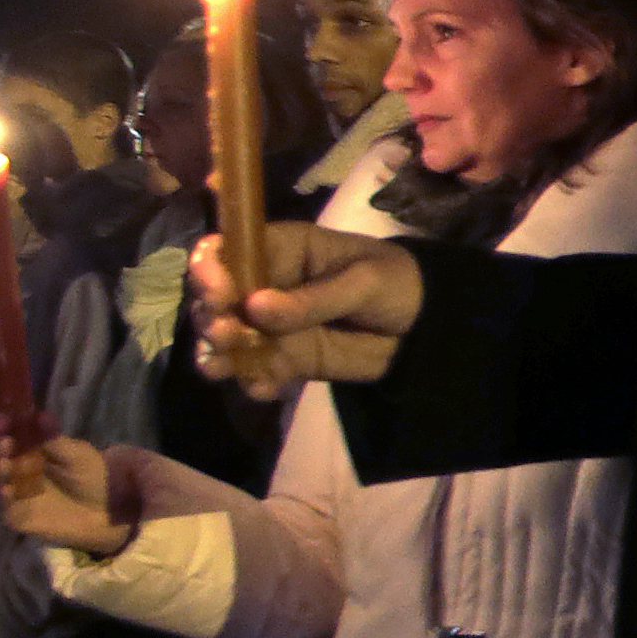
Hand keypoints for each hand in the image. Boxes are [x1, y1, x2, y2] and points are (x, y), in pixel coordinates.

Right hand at [0, 423, 133, 557]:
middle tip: (4, 445)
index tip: (0, 421)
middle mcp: (7, 465)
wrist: (103, 509)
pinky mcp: (10, 515)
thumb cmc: (87, 475)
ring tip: (3, 466)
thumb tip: (41, 417)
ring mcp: (6, 490)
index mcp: (20, 444)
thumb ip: (55, 439)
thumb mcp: (76, 455)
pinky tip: (5, 493)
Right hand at [194, 224, 424, 398]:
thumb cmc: (396, 283)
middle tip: (225, 333)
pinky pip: (256, 371)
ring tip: (222, 367)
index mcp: (281, 249)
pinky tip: (265, 388)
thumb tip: (255, 307)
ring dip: (217, 353)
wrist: (425, 328)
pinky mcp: (284, 358)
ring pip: (226, 338)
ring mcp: (271, 325)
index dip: (211, 267)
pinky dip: (253, 381)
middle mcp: (264, 285)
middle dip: (210, 316)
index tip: (216, 290)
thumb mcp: (364, 282)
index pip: (229, 250)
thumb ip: (313, 298)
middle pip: (216, 298)